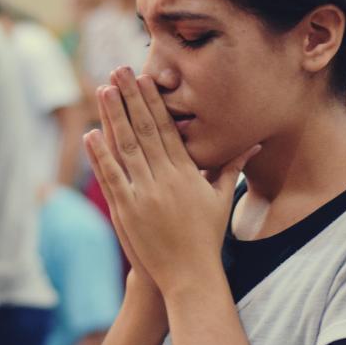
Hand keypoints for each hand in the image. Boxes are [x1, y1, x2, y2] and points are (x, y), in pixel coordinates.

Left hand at [84, 67, 260, 295]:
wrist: (188, 274)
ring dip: (113, 117)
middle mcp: (165, 179)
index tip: (145, 79)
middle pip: (145, 130)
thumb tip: (254, 143)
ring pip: (126, 147)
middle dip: (131, 98)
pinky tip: (92, 134)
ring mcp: (144, 194)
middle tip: (120, 70)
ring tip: (103, 90)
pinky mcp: (127, 211)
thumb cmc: (206, 237)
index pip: (167, 129)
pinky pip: (111, 177)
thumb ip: (232, 168)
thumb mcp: (221, 200)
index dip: (154, 102)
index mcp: (187, 173)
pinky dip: (101, 155)